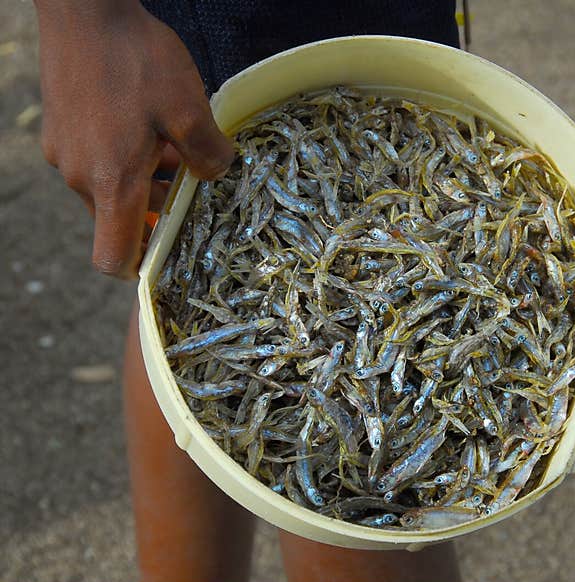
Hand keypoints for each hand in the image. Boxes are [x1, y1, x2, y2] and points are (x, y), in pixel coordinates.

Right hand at [35, 0, 233, 277]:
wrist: (84, 7)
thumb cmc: (135, 59)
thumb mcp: (190, 109)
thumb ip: (208, 154)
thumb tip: (216, 175)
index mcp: (111, 182)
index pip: (112, 256)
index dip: (138, 267)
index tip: (168, 256)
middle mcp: (80, 176)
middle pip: (120, 220)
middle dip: (159, 210)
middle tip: (194, 186)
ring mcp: (66, 152)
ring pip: (112, 188)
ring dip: (147, 180)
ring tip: (178, 147)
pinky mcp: (62, 129)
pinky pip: (99, 161)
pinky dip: (129, 157)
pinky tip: (154, 126)